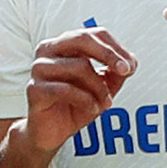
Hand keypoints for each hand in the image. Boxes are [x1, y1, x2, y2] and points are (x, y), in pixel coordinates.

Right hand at [21, 27, 136, 152]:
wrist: (51, 133)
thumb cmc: (74, 105)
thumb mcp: (102, 87)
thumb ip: (115, 73)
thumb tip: (130, 62)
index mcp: (63, 44)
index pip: (93, 34)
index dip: (115, 47)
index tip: (131, 65)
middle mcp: (48, 50)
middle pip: (82, 39)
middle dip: (109, 55)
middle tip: (125, 71)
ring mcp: (39, 69)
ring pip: (79, 66)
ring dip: (99, 87)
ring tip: (105, 102)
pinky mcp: (35, 89)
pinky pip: (66, 89)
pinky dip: (86, 100)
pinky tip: (92, 109)